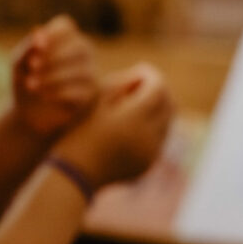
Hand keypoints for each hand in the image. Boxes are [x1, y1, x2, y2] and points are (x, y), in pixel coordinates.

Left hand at [12, 15, 98, 136]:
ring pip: (80, 71)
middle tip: (32, 68)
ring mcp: (91, 74)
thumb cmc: (26, 81)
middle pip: (78, 46)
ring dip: (52, 77)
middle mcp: (84, 53)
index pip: (65, 26)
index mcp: (65, 40)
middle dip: (53, 57)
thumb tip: (39, 31)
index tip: (36, 49)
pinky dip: (58, 92)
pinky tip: (43, 95)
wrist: (29, 113)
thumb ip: (28, 47)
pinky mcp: (91, 95)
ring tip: (31, 86)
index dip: (52, 35)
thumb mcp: (20, 64)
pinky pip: (79, 90)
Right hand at [51, 63, 172, 188]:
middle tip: (144, 83)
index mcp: (133, 118)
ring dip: (158, 108)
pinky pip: (160, 138)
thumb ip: (121, 83)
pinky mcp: (149, 163)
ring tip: (139, 100)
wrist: (73, 174)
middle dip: (159, 90)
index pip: (158, 88)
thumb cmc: (78, 132)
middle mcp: (148, 136)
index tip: (141, 69)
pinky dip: (154, 126)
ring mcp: (151, 152)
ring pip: (168, 121)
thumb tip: (144, 74)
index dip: (152, 75)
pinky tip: (137, 121)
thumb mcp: (95, 102)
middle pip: (169, 104)